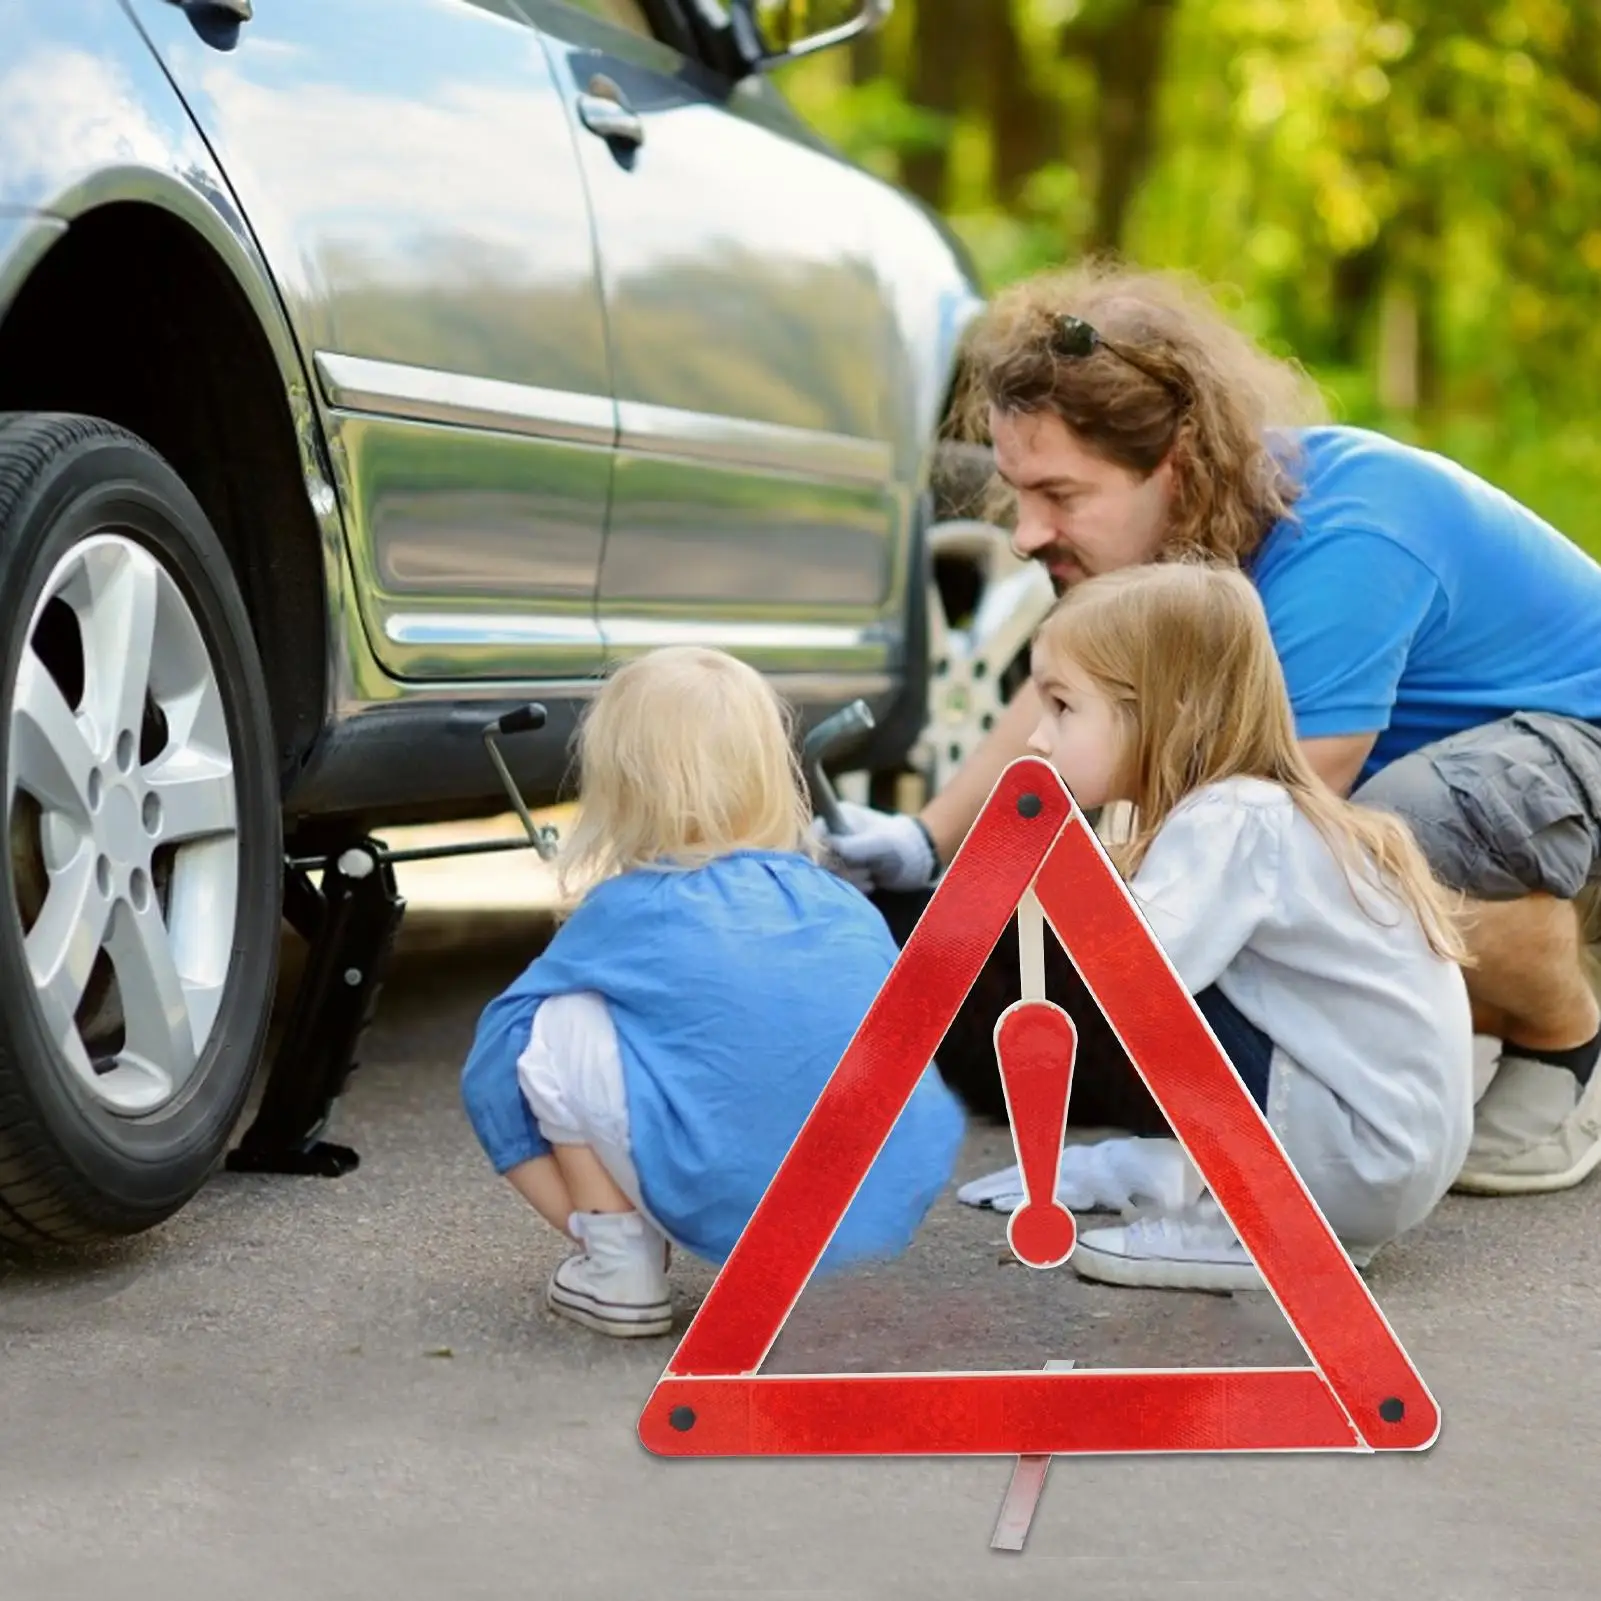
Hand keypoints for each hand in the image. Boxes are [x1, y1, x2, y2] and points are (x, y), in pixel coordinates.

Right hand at [811, 801, 938, 893]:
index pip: (810, 835)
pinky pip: (835, 884)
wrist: (917, 862)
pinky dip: (852, 888)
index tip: (828, 866)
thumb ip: (854, 846)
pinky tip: (870, 884)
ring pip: (825, 874)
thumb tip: (828, 846)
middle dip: (840, 870)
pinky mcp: (841, 870)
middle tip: (866, 871)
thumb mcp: (880, 844)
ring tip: (871, 877)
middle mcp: (831, 834)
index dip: (814, 852)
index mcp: (837, 817)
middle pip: (816, 858)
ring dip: (849, 880)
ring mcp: (835, 853)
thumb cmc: (901, 846)